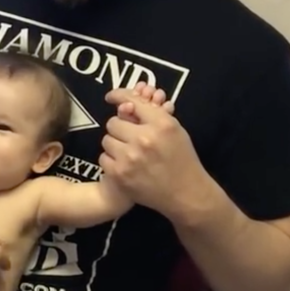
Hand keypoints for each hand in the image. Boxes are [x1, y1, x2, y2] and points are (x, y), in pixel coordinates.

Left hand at [101, 89, 211, 219]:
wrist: (186, 194)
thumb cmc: (181, 159)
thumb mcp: (175, 130)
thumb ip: (152, 115)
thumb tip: (125, 104)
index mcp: (162, 125)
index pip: (132, 102)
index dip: (119, 96)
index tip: (111, 96)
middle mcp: (144, 139)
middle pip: (113, 123)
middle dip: (120, 128)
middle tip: (130, 137)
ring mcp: (130, 158)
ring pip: (106, 140)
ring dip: (115, 145)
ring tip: (129, 153)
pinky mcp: (120, 175)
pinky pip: (103, 158)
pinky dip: (112, 161)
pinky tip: (126, 166)